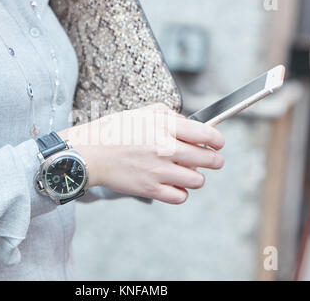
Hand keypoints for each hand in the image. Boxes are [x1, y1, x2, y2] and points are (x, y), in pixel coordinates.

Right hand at [58, 103, 224, 203]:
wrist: (90, 153)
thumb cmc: (115, 131)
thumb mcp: (143, 112)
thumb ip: (170, 116)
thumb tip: (191, 124)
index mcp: (164, 127)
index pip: (206, 134)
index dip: (218, 140)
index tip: (218, 143)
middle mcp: (165, 149)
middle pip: (208, 159)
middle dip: (215, 159)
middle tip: (213, 159)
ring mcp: (158, 172)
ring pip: (197, 180)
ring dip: (196, 176)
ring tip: (188, 171)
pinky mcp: (150, 189)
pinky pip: (180, 196)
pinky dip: (181, 192)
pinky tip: (175, 184)